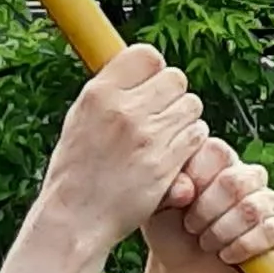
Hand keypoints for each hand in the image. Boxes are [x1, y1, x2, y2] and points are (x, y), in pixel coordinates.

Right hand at [37, 46, 211, 253]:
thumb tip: (138, 70)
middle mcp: (123, 110)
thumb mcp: (79, 119)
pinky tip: (175, 154)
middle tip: (162, 114)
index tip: (151, 85)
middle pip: (176, 78)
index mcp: (99, 94)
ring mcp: (146, 137)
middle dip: (173, 94)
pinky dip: (191, 143)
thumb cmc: (77, 171)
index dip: (155, 70)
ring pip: (191, 106)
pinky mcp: (165, 163)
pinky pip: (197, 136)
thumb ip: (109, 93)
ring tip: (167, 136)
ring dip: (185, 119)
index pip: (146, 55)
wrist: (76, 217)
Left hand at [140, 138, 273, 272]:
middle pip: (236, 180)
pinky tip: (228, 255)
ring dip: (223, 231)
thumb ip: (166, 188)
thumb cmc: (169, 234)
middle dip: (207, 211)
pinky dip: (245, 246)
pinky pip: (272, 230)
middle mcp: (245, 175)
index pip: (217, 151)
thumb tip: (187, 189)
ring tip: (207, 243)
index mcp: (216, 160)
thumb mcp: (155, 206)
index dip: (197, 179)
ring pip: (253, 207)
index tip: (180, 203)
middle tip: (191, 227)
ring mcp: (266, 202)